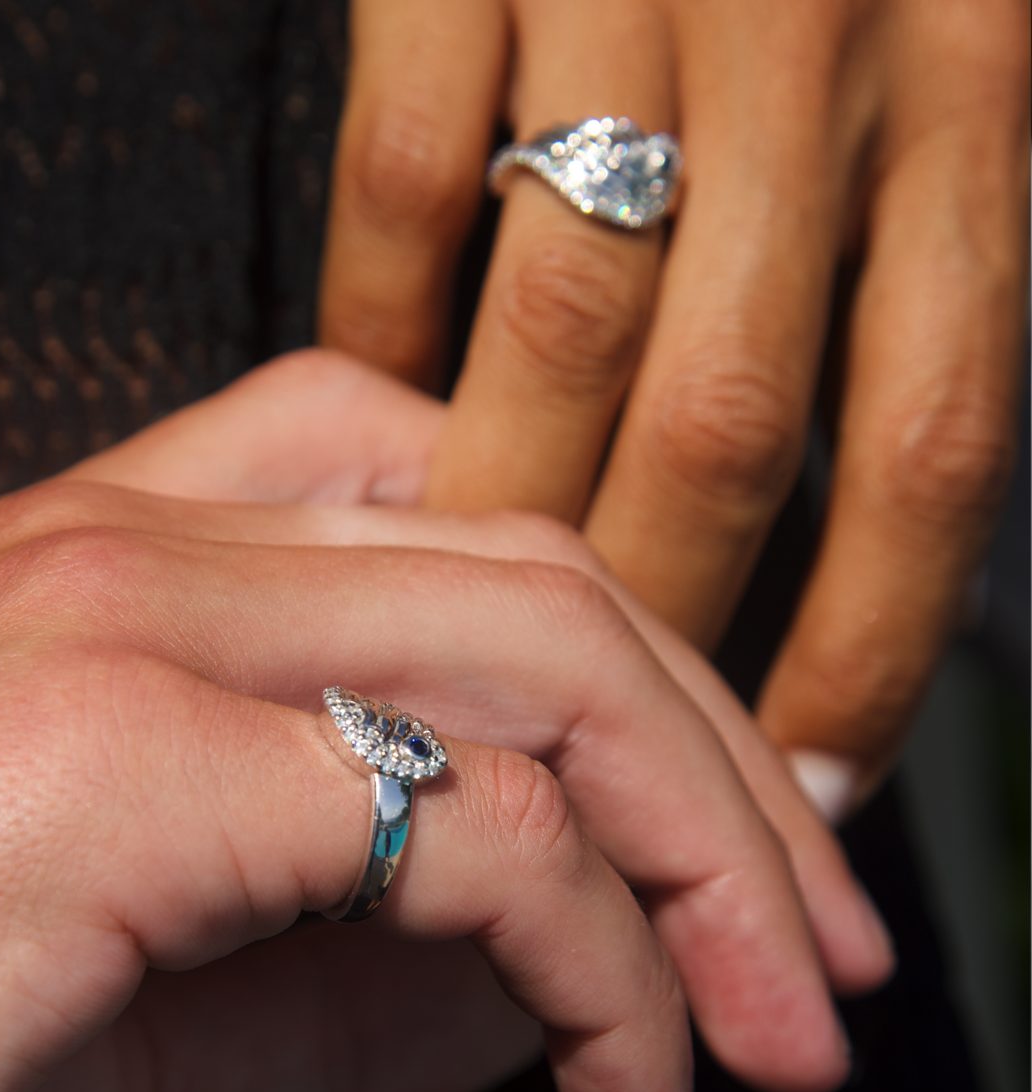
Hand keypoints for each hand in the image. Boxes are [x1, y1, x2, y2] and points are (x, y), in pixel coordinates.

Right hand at [0, 352, 890, 1091]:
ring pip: (540, 649)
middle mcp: (124, 550)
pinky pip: (471, 826)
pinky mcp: (103, 752)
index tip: (725, 811)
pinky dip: (600, 967)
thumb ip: (370, 947)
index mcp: (125, 565)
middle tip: (809, 944)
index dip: (623, 648)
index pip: (452, 505)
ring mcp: (110, 620)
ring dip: (699, 849)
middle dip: (717, 757)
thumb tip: (581, 937)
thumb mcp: (169, 1003)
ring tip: (763, 1024)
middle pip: (538, 567)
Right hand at [318, 0, 1028, 818]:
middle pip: (732, 423)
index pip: (932, 445)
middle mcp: (825, 53)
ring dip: (503, 488)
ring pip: (564, 326)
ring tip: (469, 595)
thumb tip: (753, 524)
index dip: (870, 641)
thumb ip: (864, 285)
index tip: (804, 772)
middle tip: (603, 726)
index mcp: (961, 101)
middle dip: (665, 605)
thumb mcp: (909, 81)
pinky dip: (381, 305)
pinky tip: (377, 381)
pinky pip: (409, 175)